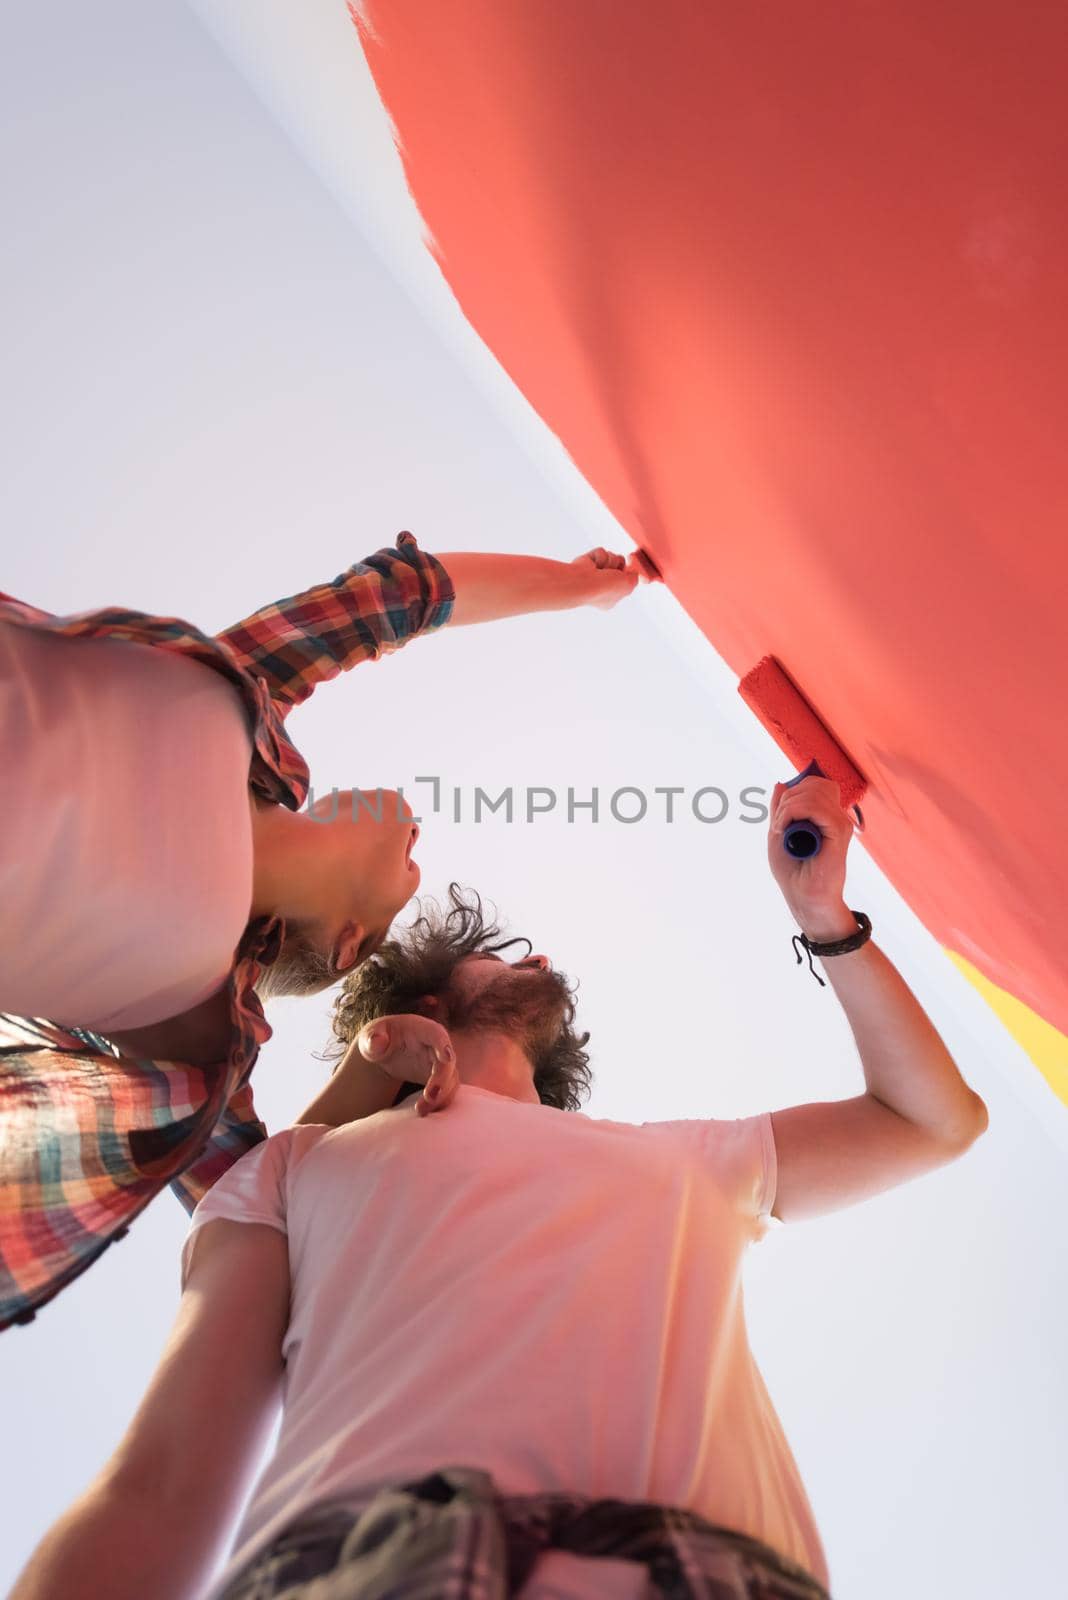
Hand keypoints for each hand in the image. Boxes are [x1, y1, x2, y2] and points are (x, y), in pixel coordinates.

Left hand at [356, 1013, 458, 1116]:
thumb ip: (372, 1038)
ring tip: (421, 1110)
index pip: (436, 1034)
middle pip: (447, 1062)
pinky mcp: (441, 1078)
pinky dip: (440, 1103)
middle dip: (442, 1080)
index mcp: (421, 1029)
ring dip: (441, 1097)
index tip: (446, 1058)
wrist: (383, 1053)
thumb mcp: (370, 1037)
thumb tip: (377, 1042)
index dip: (443, 1045)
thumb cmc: (377, 1040)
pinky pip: (447, 1092)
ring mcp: (441, 1062)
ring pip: (451, 1080)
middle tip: (429, 1098)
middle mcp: (436, 1045)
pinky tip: (424, 1111)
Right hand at [570, 548, 645, 609]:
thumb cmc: (606, 588)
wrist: (584, 582)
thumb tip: (633, 568)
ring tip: (601, 569)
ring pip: (611, 557)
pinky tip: (593, 565)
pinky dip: (599, 556)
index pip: (624, 580)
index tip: (629, 570)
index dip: (627, 574)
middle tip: (612, 571)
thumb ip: (635, 577)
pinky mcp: (585, 563)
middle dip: (618, 564)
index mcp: (611, 596)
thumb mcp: (629, 585)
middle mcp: (601, 587)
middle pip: (619, 566)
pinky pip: (600, 552)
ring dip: (609, 561)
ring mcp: (593, 574)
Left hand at [766, 776, 859, 940]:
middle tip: (778, 823)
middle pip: (814, 784)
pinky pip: (816, 807)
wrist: (803, 897)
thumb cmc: (793, 871)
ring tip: (780, 828)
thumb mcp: (779, 832)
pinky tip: (784, 829)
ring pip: (814, 792)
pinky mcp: (840, 832)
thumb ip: (781, 808)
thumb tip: (781, 783)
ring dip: (788, 806)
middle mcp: (836, 817)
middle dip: (788, 798)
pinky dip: (793, 812)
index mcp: (825, 816)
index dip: (793, 793)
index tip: (779, 817)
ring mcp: (840, 823)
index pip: (814, 785)